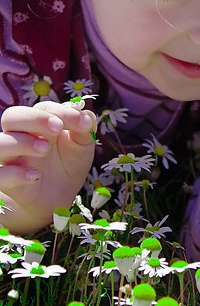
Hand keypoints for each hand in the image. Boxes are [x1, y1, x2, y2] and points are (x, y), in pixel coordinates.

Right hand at [0, 101, 96, 234]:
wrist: (60, 197)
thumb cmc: (68, 164)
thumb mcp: (82, 145)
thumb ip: (84, 128)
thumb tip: (87, 116)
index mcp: (38, 124)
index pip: (42, 109)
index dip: (60, 112)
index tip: (81, 122)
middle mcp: (19, 136)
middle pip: (11, 117)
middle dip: (34, 118)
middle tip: (57, 127)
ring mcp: (10, 158)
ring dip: (20, 142)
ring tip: (45, 149)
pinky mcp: (6, 181)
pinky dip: (14, 173)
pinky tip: (35, 175)